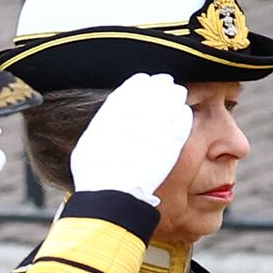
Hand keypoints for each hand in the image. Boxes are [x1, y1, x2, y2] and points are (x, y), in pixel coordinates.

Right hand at [71, 72, 190, 205]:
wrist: (114, 192)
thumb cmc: (95, 173)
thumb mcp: (89, 143)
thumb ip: (102, 125)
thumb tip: (109, 117)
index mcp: (113, 114)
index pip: (131, 90)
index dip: (139, 83)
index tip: (144, 79)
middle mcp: (136, 117)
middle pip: (153, 92)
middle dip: (160, 85)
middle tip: (165, 81)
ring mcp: (155, 129)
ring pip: (170, 103)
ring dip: (174, 96)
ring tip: (177, 92)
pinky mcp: (171, 144)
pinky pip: (181, 122)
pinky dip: (183, 115)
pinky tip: (184, 112)